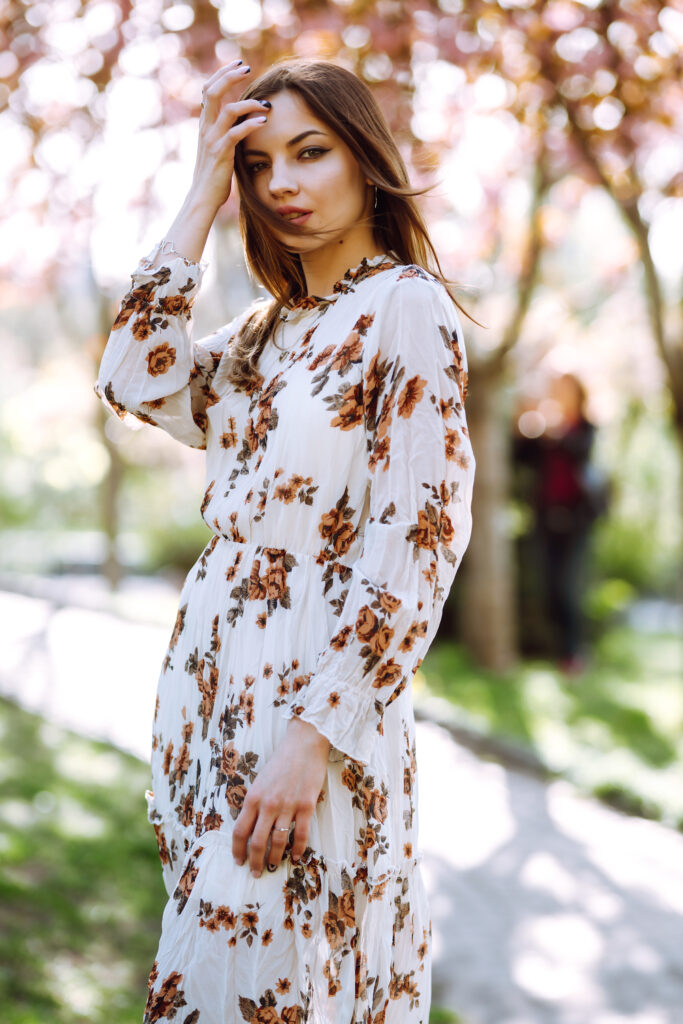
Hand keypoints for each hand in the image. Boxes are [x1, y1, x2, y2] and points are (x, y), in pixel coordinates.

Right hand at [189, 60, 269, 212]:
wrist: (202, 198)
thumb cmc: (214, 176)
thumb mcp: (218, 149)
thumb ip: (226, 132)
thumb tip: (242, 121)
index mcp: (204, 125)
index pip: (208, 89)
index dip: (222, 74)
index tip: (239, 63)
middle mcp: (205, 128)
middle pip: (213, 91)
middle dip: (229, 76)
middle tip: (247, 68)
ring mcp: (211, 140)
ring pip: (227, 111)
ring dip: (249, 103)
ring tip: (266, 102)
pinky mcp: (220, 154)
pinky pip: (236, 133)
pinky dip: (251, 124)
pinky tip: (264, 121)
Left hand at [232, 718, 330, 876]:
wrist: (304, 744)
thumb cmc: (281, 762)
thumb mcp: (260, 781)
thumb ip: (255, 803)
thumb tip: (251, 826)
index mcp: (253, 797)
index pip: (240, 831)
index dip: (238, 851)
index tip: (239, 862)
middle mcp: (268, 804)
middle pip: (256, 842)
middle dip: (255, 862)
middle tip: (256, 873)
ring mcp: (287, 806)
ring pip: (278, 841)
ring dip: (275, 858)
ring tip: (274, 867)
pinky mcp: (306, 806)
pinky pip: (301, 835)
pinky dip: (298, 850)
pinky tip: (296, 857)